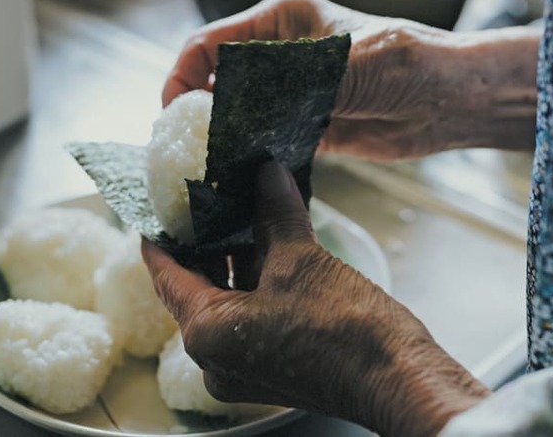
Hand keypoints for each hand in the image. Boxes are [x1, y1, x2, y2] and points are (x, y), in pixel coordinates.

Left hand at [142, 161, 489, 435]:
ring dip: (229, 267)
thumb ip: (274, 212)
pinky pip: (244, 322)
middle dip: (201, 248)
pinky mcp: (268, 372)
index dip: (159, 240)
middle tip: (204, 206)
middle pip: (193, 292)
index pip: (166, 277)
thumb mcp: (301, 258)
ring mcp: (241, 370)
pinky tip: (267, 255)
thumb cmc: (345, 328)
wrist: (397, 379)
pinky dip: (249, 289)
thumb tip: (266, 173)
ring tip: (238, 221)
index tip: (155, 212)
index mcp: (207, 332)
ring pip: (222, 307)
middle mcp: (214, 359)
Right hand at [165, 0, 539, 158]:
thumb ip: (297, 82)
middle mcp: (282, 56)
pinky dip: (252, 158)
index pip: (211, 42)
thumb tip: (242, 106)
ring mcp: (295, 93)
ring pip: (240, 115)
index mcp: (284, 22)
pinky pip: (267, 142)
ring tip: (207, 171)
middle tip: (183, 151)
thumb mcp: (351, 63)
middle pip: (218, 81)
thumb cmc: (414, 62)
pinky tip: (242, 178)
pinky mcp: (310, 126)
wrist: (454, 99)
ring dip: (223, 140)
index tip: (171, 112)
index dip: (182, 75)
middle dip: (197, 112)